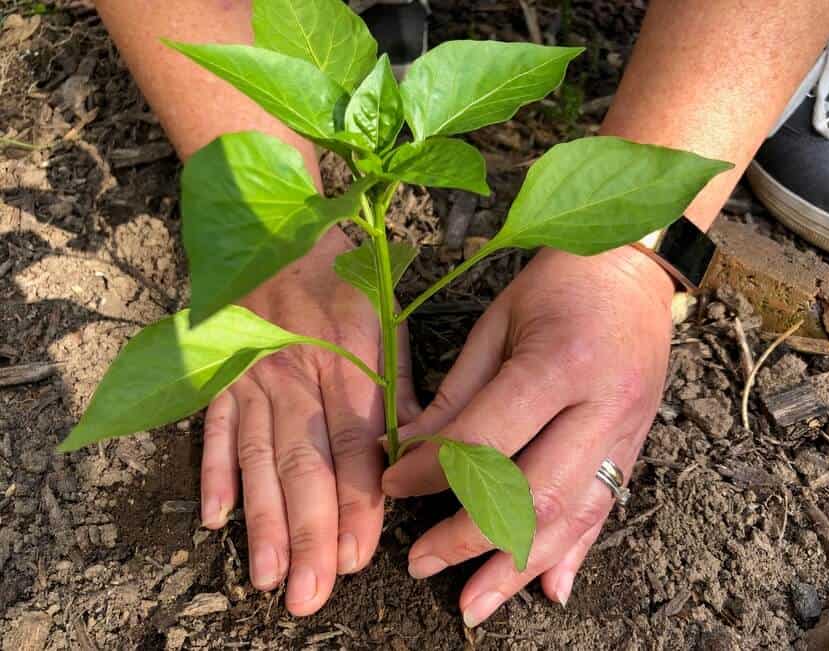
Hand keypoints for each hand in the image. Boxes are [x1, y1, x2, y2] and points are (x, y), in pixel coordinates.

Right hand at [199, 227, 418, 615]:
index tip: (357, 555)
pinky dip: (211, 472)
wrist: (278, 231)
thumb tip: (423, 449)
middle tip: (310, 592)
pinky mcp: (220, 374)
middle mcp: (296, 374)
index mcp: (346, 360)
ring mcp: (252, 376)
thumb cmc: (343, 279)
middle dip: (307, 531)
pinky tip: (215, 519)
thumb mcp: (386, 320)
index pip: (353, 443)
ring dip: (262, 518)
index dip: (355, 500)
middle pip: (302, 461)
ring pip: (256, 456)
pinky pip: (212, 426)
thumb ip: (401, 386)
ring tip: (267, 576)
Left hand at [382, 245, 674, 625]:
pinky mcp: (637, 444)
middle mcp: (602, 406)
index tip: (392, 485)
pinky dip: (575, 553)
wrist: (634, 265)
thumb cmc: (557, 282)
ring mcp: (628, 431)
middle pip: (534, 495)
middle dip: (470, 539)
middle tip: (421, 564)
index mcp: (560, 363)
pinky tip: (548, 589)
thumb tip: (408, 450)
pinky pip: (605, 509)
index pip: (486, 439)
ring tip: (474, 604)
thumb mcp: (497, 323)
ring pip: (572, 517)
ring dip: (519, 568)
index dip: (432, 471)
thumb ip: (457, 394)